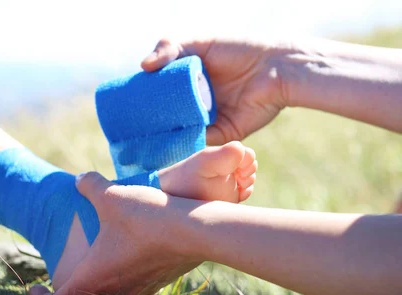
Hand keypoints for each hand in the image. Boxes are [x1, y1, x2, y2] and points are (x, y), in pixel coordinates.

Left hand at [28, 172, 201, 294]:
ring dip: (100, 292)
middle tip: (67, 282)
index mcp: (93, 277)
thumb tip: (79, 179)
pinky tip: (129, 258)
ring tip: (97, 269)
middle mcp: (114, 291)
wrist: (194, 231)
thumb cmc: (145, 217)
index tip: (35, 289)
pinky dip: (124, 282)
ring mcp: (138, 291)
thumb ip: (89, 185)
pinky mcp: (158, 283)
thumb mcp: (110, 195)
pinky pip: (134, 291)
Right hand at [142, 38, 294, 144]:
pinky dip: (186, 142)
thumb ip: (171, 47)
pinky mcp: (223, 134)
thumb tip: (143, 66)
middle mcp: (199, 103)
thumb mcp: (201, 42)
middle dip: (153, 120)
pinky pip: (200, 141)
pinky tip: (168, 144)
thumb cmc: (240, 50)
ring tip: (143, 138)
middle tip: (130, 125)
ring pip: (181, 130)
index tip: (126, 104)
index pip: (163, 93)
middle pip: (169, 114)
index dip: (146, 98)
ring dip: (166, 134)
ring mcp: (210, 119)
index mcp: (192, 82)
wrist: (275, 68)